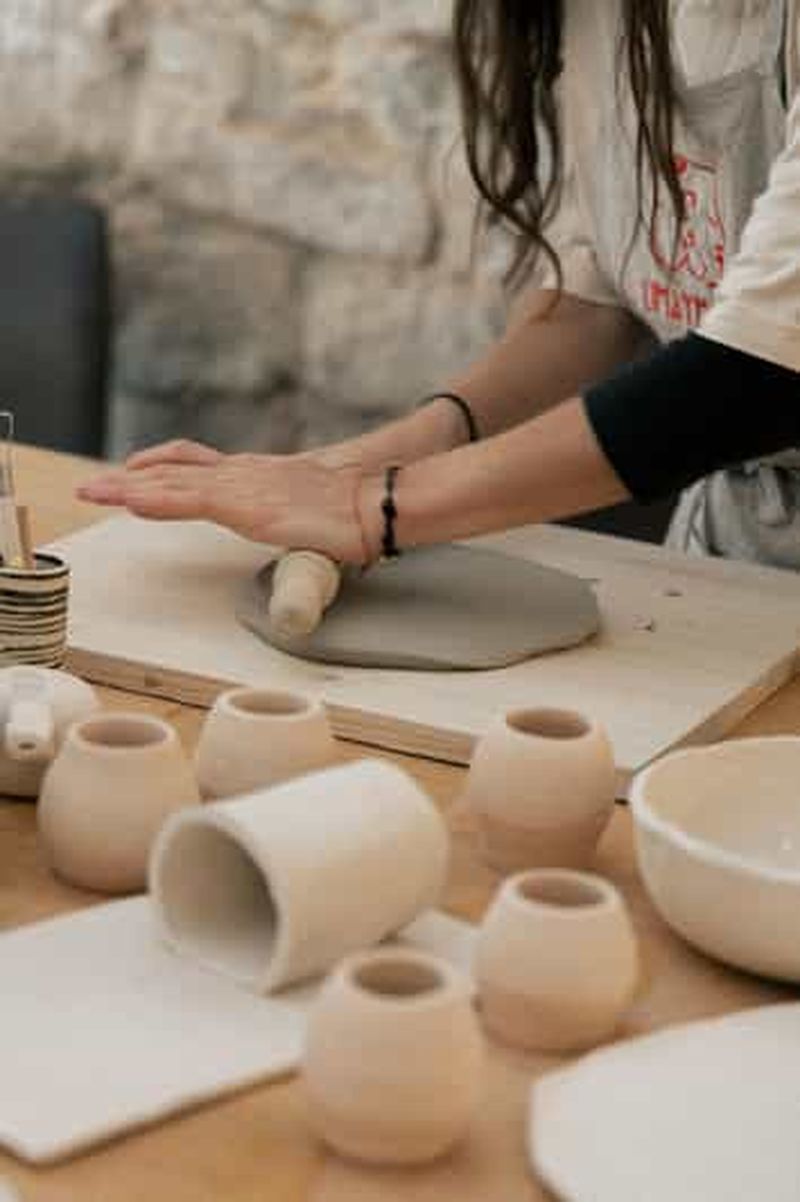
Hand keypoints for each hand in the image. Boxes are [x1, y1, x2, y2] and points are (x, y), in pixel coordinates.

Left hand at [76, 439, 374, 563]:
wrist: (376, 505)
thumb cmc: (355, 513)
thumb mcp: (310, 513)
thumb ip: (290, 517)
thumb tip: (294, 528)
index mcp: (257, 474)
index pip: (194, 464)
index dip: (157, 467)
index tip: (129, 472)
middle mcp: (243, 473)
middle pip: (173, 470)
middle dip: (129, 478)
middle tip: (93, 487)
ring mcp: (243, 487)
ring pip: (173, 483)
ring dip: (128, 487)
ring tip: (94, 491)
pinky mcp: (247, 505)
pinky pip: (190, 501)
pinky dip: (156, 499)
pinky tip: (131, 500)